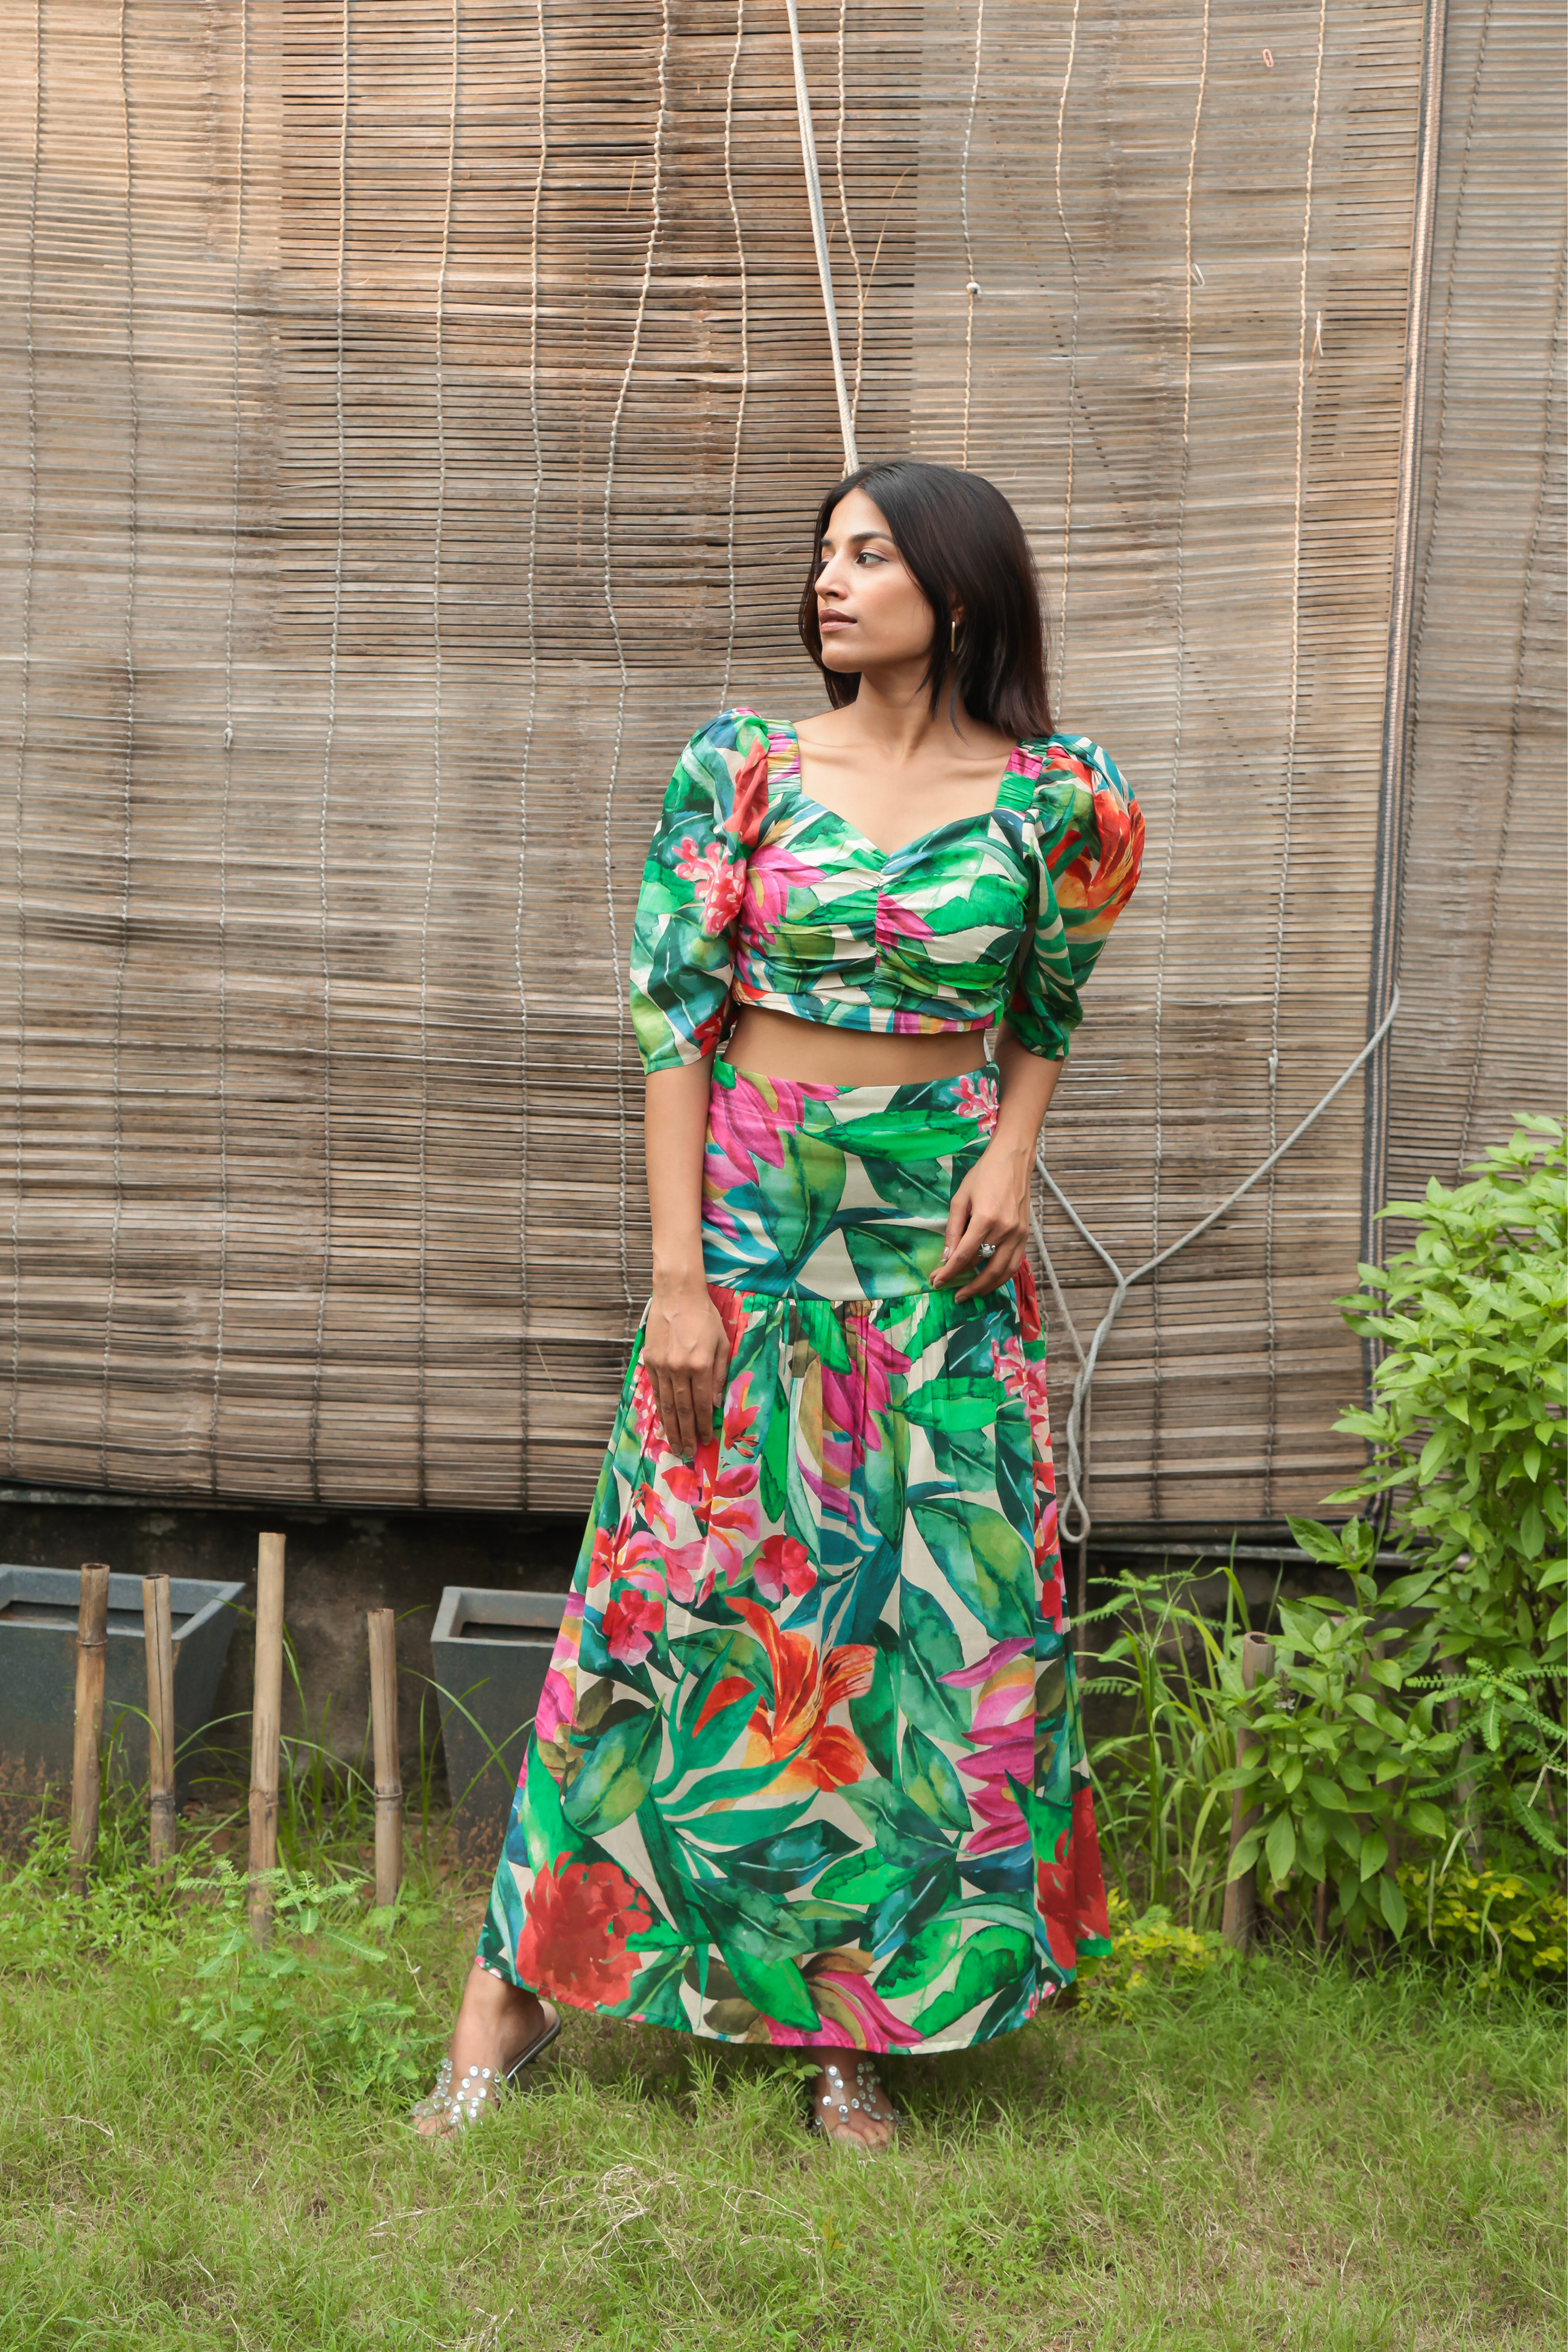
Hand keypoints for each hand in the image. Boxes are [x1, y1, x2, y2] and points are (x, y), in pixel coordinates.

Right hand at [643, 1274, 729, 1458]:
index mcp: (700, 1364)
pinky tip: (664, 1423)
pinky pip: (656, 1393)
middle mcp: (679, 1368)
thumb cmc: (704, 1317)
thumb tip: (715, 1403)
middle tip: (689, 1453)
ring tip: (675, 1446)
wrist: (677, 1294)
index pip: (701, 1404)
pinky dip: (660, 1410)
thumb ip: (720, 1374)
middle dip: (686, 1434)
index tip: (706, 1440)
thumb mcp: (722, 1343)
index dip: (703, 1425)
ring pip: (666, 1405)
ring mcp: (661, 1366)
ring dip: (671, 1428)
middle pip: (682, 1410)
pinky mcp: (650, 1362)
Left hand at [934, 1140, 1031, 1300]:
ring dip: (986, 1286)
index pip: (964, 1256)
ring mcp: (1019, 1234)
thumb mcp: (960, 1199)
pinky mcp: (1025, 1235)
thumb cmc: (983, 1175)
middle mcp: (1005, 1230)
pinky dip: (1002, 1276)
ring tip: (971, 1293)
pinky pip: (1015, 1263)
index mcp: (986, 1219)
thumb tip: (946, 1257)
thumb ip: (953, 1229)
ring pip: (1003, 1271)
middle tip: (953, 1294)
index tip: (937, 1281)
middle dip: (967, 1285)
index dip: (949, 1272)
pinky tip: (989, 1280)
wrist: (1013, 1160)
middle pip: (985, 1268)